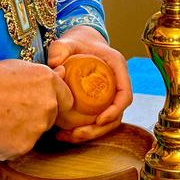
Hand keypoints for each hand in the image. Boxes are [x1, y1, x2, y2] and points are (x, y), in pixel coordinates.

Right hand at [0, 59, 72, 160]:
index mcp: (49, 83)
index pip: (67, 100)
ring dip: (22, 131)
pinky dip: (8, 144)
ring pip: (34, 134)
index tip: (39, 103)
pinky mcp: (22, 147)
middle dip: (36, 117)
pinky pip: (18, 148)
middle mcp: (48, 106)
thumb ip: (44, 75)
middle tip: (12, 111)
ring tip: (0, 121)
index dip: (54, 102)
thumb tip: (62, 74)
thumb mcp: (18, 67)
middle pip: (50, 118)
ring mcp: (36, 129)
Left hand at [47, 25, 132, 142]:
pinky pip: (96, 120)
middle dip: (99, 129)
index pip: (125, 94)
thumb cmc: (75, 42)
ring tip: (67, 137)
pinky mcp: (100, 102)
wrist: (78, 42)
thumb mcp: (66, 42)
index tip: (99, 120)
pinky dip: (83, 130)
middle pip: (117, 114)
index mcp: (117, 67)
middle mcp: (117, 83)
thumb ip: (59, 49)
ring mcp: (109, 94)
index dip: (115, 110)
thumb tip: (54, 66)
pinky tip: (64, 133)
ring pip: (107, 122)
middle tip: (77, 134)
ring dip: (90, 134)